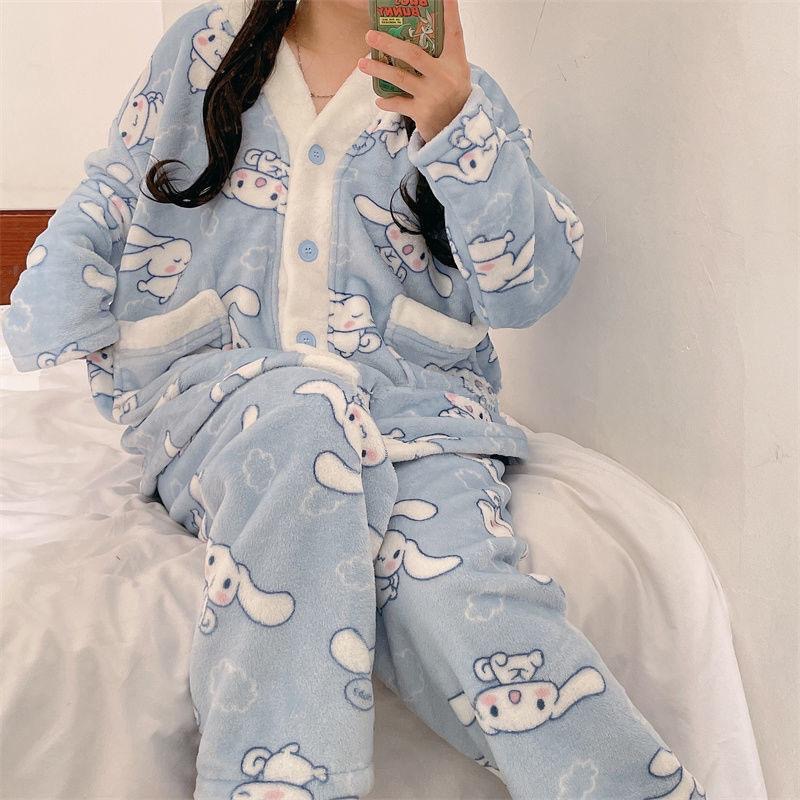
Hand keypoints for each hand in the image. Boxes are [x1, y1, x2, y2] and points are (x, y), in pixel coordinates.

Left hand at [357, 0, 471, 143]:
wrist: (458, 129)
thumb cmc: (453, 94)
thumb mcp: (455, 71)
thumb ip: (440, 55)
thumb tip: (413, 33)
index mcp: (456, 61)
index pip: (453, 31)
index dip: (450, 12)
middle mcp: (444, 76)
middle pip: (413, 54)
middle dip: (389, 44)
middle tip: (369, 36)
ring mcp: (433, 95)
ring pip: (400, 78)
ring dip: (378, 70)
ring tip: (362, 63)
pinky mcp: (423, 113)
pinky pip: (399, 104)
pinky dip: (387, 101)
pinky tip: (378, 99)